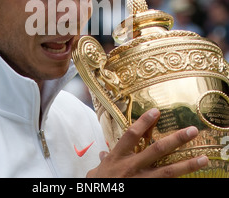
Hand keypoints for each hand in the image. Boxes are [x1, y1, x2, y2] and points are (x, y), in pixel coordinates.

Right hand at [87, 108, 208, 177]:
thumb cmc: (99, 185)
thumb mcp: (97, 172)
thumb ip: (103, 161)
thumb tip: (103, 155)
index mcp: (118, 157)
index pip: (132, 135)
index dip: (144, 122)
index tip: (156, 111)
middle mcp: (131, 167)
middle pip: (156, 150)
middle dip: (176, 139)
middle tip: (192, 131)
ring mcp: (141, 181)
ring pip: (167, 171)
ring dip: (186, 164)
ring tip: (203, 158)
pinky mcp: (146, 191)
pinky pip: (164, 185)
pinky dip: (177, 181)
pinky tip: (191, 177)